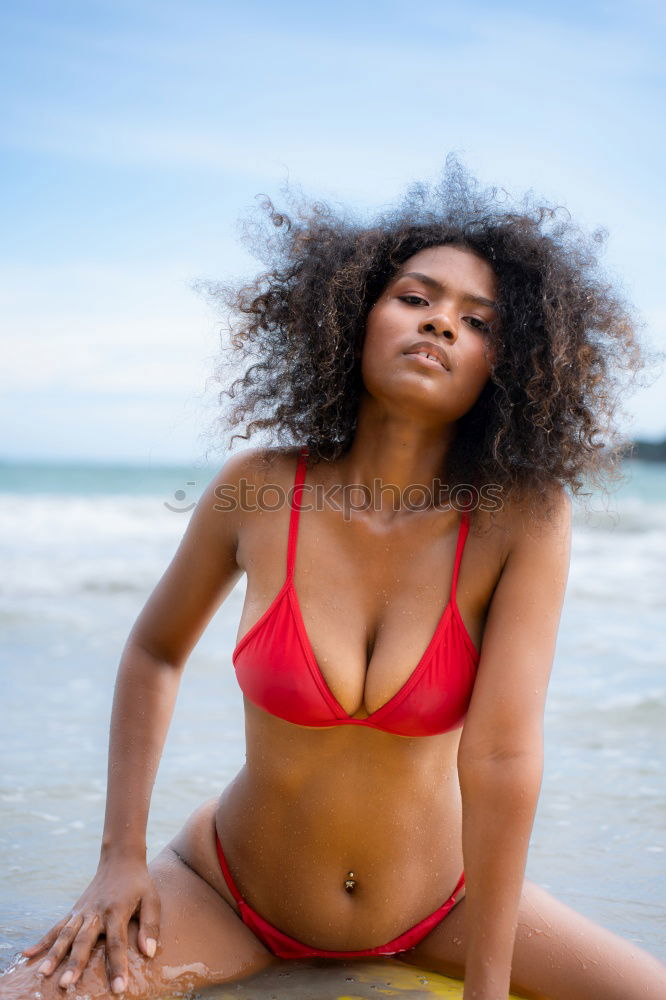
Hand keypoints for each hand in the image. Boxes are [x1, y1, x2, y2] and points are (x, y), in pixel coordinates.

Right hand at [21, 855, 160, 993]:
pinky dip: (43, 940)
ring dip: (54, 954)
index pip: (117, 943)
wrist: (120, 859)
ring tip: (43, 974)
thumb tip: (149, 952)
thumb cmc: (139, 883)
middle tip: (67, 984)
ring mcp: (82, 911)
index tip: (118, 988)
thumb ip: (150, 926)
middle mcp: (96, 912)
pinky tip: (28, 954)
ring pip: (66, 935)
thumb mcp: (152, 900)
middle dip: (75, 963)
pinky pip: (56, 927)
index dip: (118, 965)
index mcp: (117, 911)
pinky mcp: (74, 911)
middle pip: (84, 940)